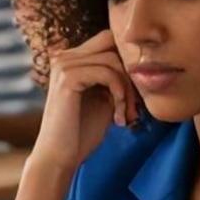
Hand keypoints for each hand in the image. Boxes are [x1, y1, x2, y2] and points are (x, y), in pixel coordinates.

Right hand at [31, 30, 138, 171]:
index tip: (135, 97)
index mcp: (72, 59)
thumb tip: (140, 63)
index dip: (128, 63)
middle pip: (112, 42)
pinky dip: (119, 92)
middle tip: (135, 104)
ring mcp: (63, 64)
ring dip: (128, 90)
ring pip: (113, 59)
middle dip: (130, 71)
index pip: (109, 41)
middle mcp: (64, 56)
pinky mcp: (67, 77)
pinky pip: (106, 72)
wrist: (59, 157)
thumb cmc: (82, 132)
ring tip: (127, 115)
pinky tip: (118, 114)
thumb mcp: (105, 98)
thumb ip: (115, 77)